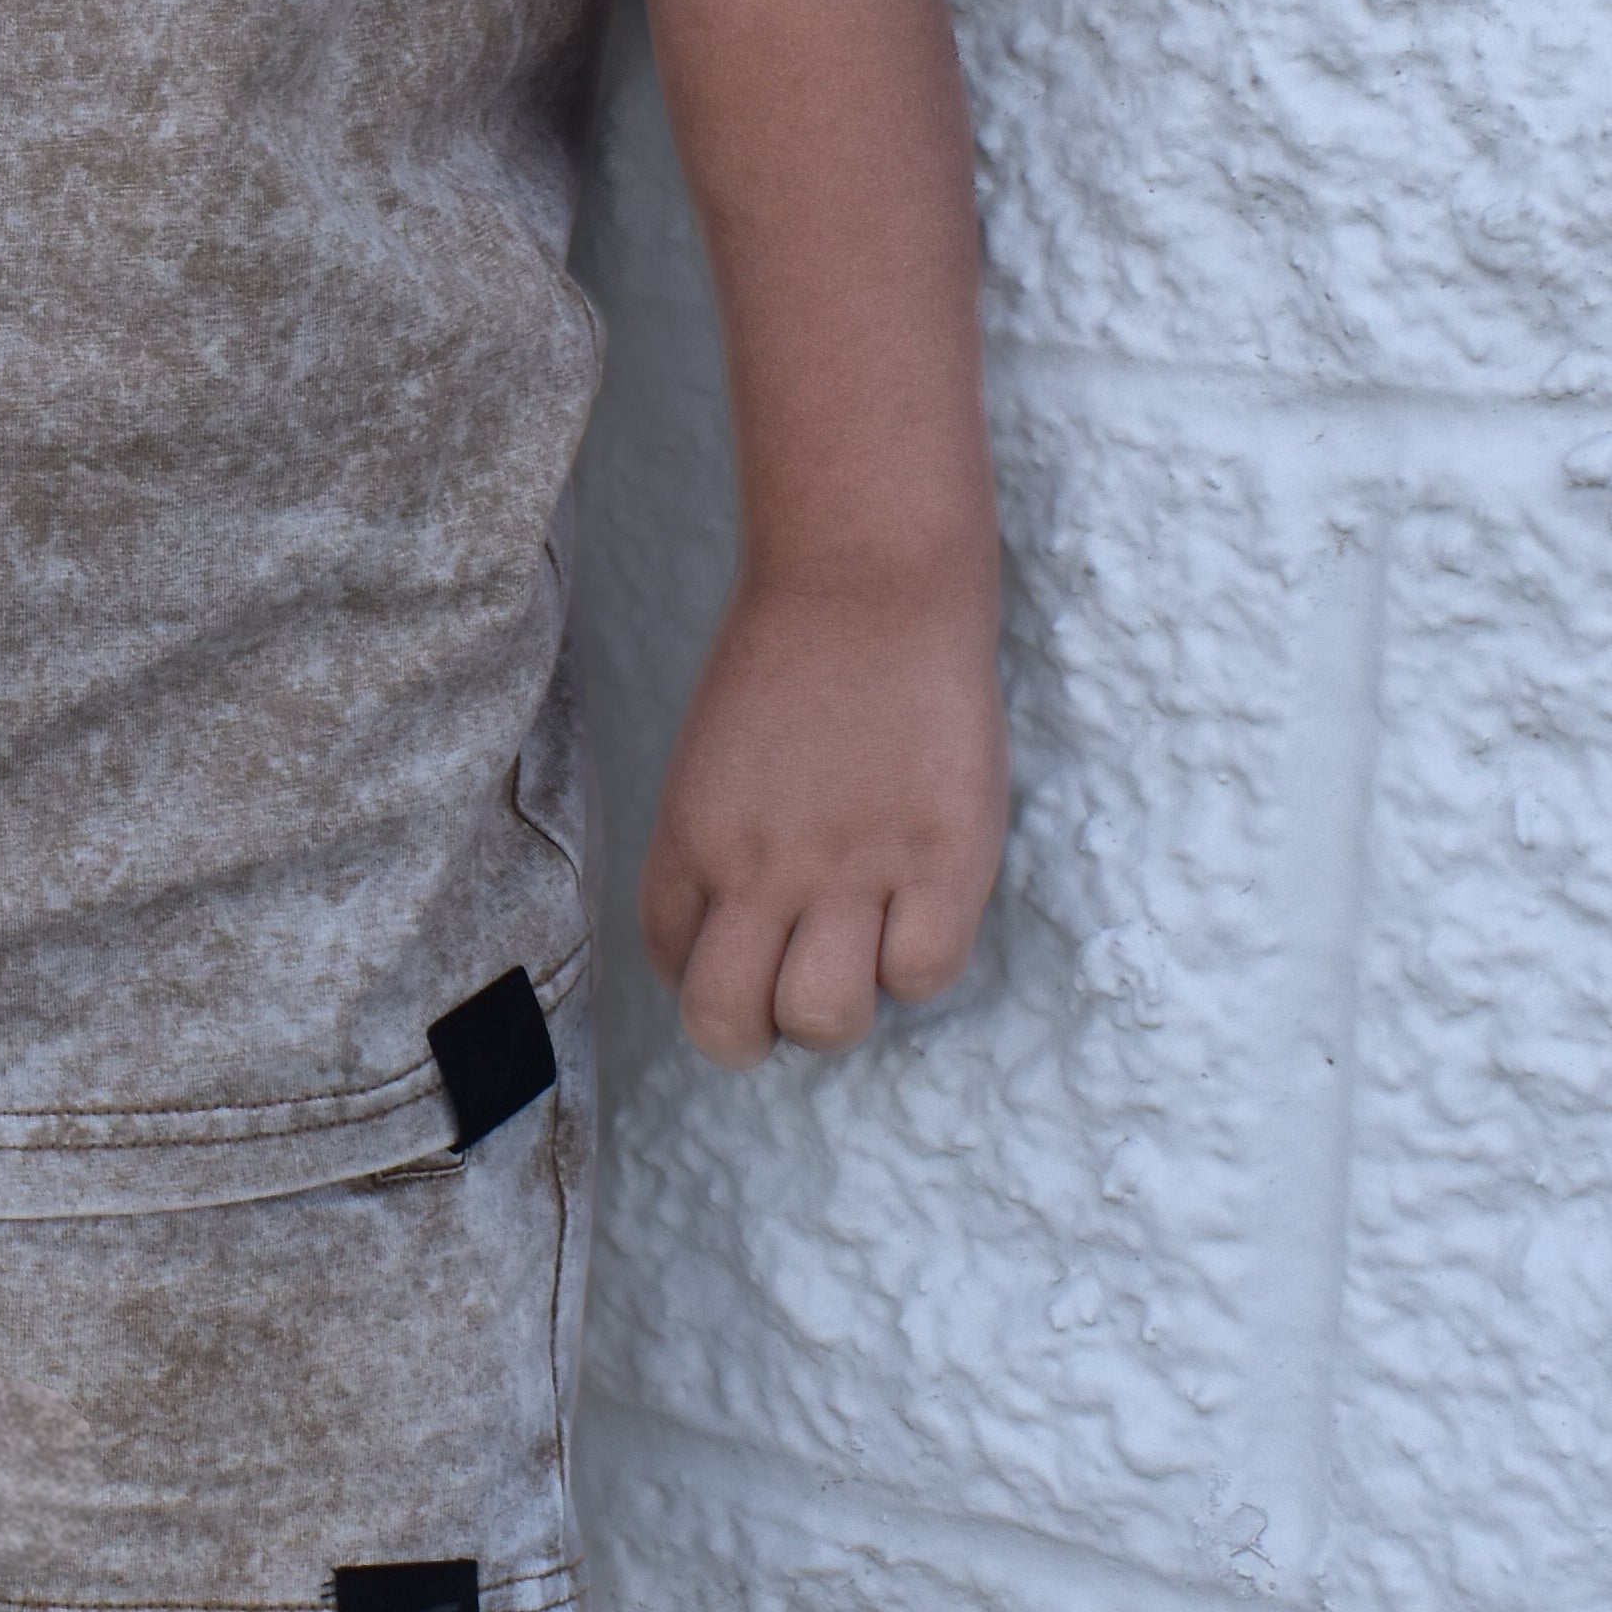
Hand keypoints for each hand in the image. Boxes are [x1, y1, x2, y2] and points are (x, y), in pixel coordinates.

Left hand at [640, 564, 1007, 1068]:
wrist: (869, 578)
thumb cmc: (794, 658)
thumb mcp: (715, 757)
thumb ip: (720, 844)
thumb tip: (745, 931)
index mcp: (691, 839)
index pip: (671, 961)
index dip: (707, 973)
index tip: (745, 945)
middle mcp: (758, 867)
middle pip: (728, 1023)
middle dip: (753, 1033)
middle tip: (789, 992)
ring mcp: (851, 866)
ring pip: (825, 1017)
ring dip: (840, 1010)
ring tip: (861, 957)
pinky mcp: (940, 855)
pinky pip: (923, 973)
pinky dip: (918, 966)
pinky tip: (919, 914)